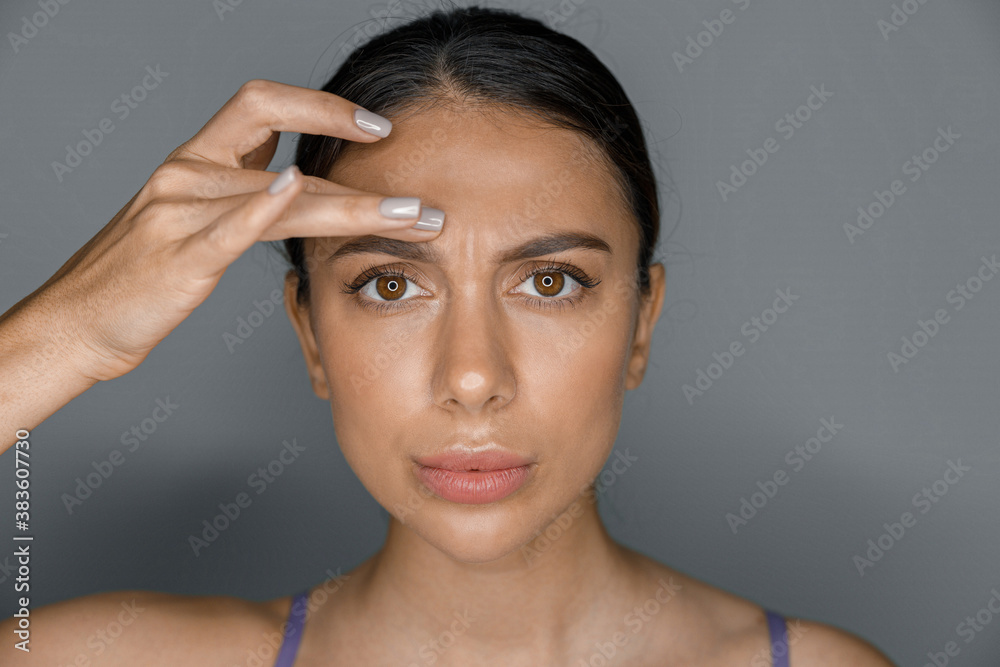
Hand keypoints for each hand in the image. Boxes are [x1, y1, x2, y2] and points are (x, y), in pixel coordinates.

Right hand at [21, 79, 436, 383]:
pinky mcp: (178, 257)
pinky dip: (264, 207)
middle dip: (356, 159)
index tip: (375, 126)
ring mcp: (179, 212)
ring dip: (353, 206)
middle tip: (420, 190)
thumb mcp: (192, 220)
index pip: (261, 104)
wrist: (74, 325)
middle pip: (283, 145)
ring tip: (410, 218)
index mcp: (193, 162)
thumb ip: (238, 193)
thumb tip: (294, 178)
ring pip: (280, 195)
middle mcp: (186, 175)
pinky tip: (300, 191)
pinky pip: (228, 228)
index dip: (321, 106)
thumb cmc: (138, 277)